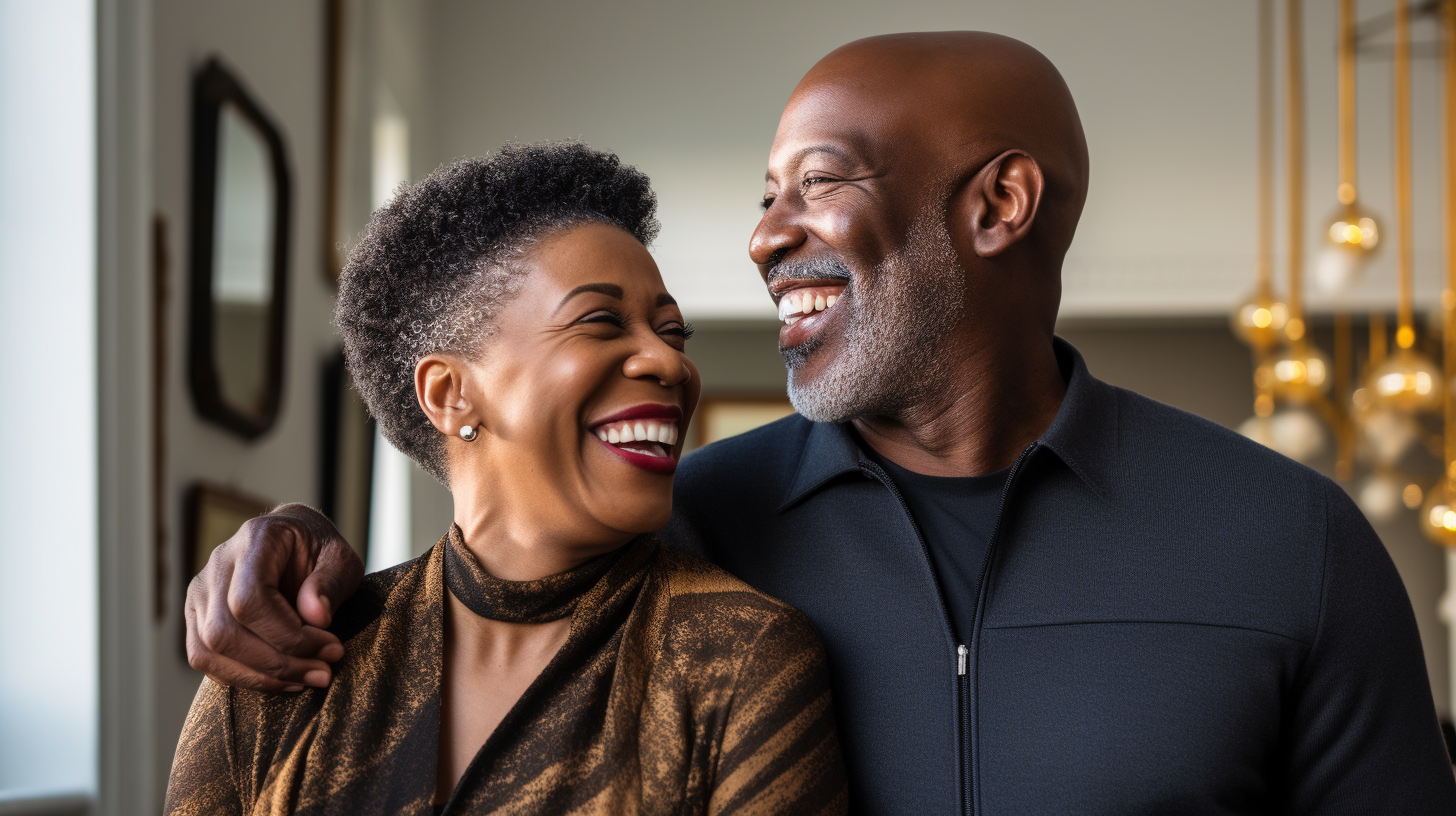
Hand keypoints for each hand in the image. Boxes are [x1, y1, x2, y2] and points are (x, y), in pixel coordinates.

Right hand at [185, 503, 363, 690]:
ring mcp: (201, 592)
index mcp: (255, 540)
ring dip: (260, 677)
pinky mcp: (197, 617)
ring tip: (306, 677)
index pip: (249, 599)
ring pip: (209, 651)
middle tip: (323, 672)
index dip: (288, 634)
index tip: (330, 646)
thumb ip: (332, 582)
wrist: (294, 541)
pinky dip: (242, 677)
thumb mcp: (341, 558)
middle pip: (224, 631)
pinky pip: (205, 659)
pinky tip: (282, 678)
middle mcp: (217, 565)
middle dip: (277, 663)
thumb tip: (316, 617)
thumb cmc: (320, 550)